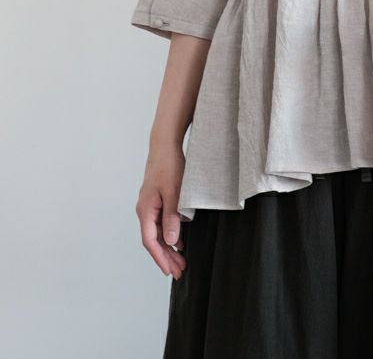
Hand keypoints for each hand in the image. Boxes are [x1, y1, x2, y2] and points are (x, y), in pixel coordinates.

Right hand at [135, 142, 187, 279]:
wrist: (165, 146)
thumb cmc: (169, 166)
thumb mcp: (174, 193)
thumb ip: (172, 217)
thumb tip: (170, 242)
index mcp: (145, 210)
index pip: (150, 241)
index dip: (160, 258)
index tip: (169, 271)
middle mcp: (145, 210)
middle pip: (154, 240)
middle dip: (166, 257)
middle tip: (179, 272)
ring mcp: (150, 206)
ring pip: (158, 233)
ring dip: (169, 248)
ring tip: (181, 262)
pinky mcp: (157, 201)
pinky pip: (161, 224)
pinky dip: (170, 235)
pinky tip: (180, 242)